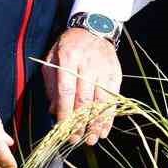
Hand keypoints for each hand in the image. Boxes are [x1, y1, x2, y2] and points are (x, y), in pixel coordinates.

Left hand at [42, 27, 123, 144]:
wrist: (94, 28)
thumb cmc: (68, 46)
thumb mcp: (52, 59)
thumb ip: (51, 85)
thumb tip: (53, 111)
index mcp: (68, 59)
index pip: (66, 91)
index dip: (65, 113)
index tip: (63, 130)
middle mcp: (88, 64)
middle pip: (84, 99)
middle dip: (80, 122)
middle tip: (76, 139)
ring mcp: (104, 69)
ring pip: (101, 101)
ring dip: (97, 123)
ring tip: (92, 139)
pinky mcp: (115, 74)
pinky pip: (113, 99)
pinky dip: (109, 116)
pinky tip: (105, 129)